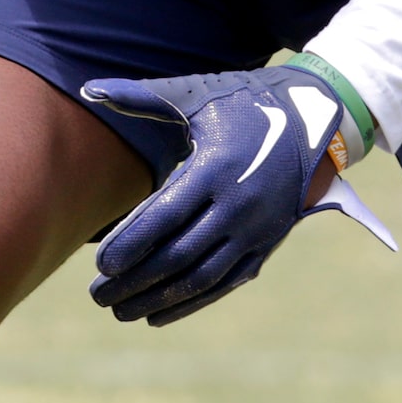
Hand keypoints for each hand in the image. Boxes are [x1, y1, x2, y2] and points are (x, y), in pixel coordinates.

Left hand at [82, 66, 393, 327]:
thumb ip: (141, 97)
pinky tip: (156, 313)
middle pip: (179, 254)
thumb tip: (89, 89)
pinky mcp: (265, 246)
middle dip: (135, 279)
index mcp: (216, 167)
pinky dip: (190, 302)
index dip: (132, 243)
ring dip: (158, 298)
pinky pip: (224, 283)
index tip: (100, 264)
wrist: (312, 118)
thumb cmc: (240, 101)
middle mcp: (237, 205)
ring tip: (118, 310)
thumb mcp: (194, 94)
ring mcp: (255, 230)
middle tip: (97, 295)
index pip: (166, 216)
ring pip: (201, 277)